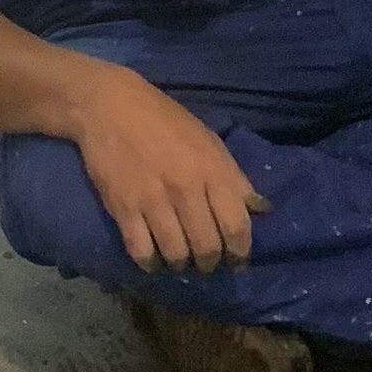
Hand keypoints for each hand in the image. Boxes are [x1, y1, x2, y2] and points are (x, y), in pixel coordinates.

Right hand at [70, 68, 267, 274]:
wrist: (110, 106)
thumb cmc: (164, 121)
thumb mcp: (208, 141)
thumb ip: (235, 178)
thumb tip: (262, 209)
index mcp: (212, 170)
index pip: (236, 225)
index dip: (240, 252)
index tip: (237, 261)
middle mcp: (186, 188)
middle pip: (207, 246)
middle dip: (210, 264)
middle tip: (205, 264)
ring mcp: (153, 199)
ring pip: (175, 254)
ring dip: (181, 265)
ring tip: (179, 262)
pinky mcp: (123, 207)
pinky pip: (141, 250)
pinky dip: (149, 263)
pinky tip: (152, 260)